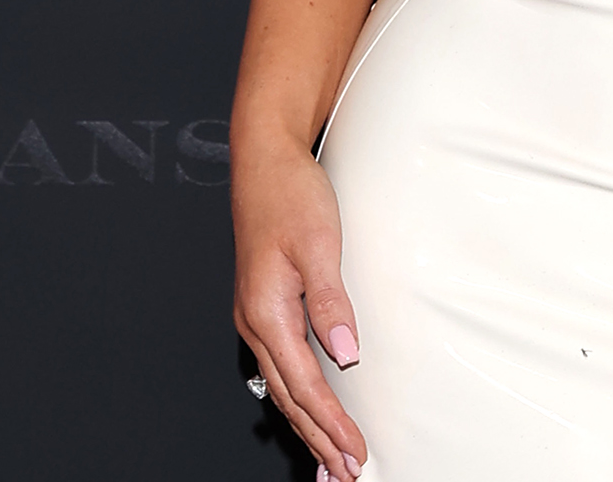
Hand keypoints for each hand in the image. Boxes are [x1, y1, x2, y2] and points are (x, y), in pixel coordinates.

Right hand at [233, 136, 369, 480]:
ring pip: (284, 385)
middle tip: (347, 472)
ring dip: (308, 424)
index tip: (355, 452)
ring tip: (329, 458)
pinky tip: (310, 408)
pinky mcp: (266, 304)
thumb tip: (345, 352)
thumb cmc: (290, 195)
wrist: (264, 161)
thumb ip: (330, 299)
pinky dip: (300, 396)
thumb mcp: (319, 242)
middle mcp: (256, 321)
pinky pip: (283, 364)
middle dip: (319, 438)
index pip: (306, 384)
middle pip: (291, 396)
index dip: (332, 423)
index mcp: (267, 311)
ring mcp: (257, 315)